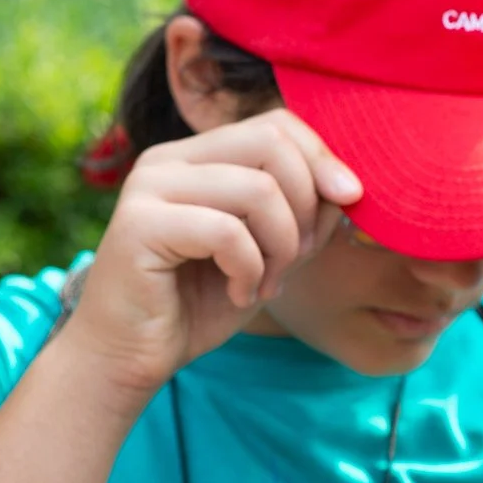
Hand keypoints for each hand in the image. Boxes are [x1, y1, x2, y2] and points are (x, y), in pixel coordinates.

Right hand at [59, 110, 362, 397]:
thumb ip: (306, 213)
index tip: (349, 203)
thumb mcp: (271, 250)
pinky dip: (250, 270)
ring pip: (258, 190)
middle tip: (299, 257)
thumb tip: (350, 186)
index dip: (324, 160)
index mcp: (200, 155)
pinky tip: (239, 293)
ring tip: (269, 282)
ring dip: (282, 246)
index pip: (278, 125)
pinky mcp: (138, 224)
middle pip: (272, 144)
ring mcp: (149, 186)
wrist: (132, 356)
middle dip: (307, 204)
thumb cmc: (202, 302)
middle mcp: (169, 159)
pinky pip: (228, 232)